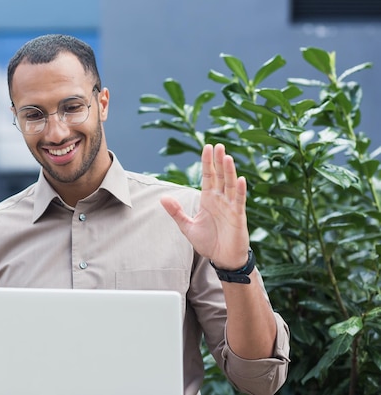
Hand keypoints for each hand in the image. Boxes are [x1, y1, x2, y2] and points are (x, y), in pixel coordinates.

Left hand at [161, 143, 249, 268]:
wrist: (222, 259)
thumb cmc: (208, 242)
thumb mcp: (187, 226)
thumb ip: (176, 212)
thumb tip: (163, 197)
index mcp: (208, 199)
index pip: (208, 176)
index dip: (207, 162)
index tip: (206, 147)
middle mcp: (220, 199)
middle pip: (220, 176)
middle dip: (218, 161)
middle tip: (218, 145)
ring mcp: (230, 207)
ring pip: (230, 185)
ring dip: (229, 171)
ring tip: (226, 156)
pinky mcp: (238, 217)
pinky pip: (239, 201)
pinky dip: (240, 190)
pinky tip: (240, 179)